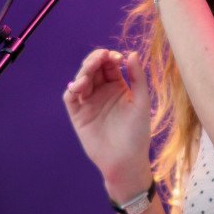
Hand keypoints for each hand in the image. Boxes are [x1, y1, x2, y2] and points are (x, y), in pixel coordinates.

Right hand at [63, 49, 152, 198]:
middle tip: (101, 57)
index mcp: (119, 86)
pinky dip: (73, 88)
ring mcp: (89, 103)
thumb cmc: (138, 133)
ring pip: (81, 79)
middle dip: (95, 60)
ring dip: (84, 71)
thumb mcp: (142, 102)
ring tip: (90, 69)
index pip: (110, 65)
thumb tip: (131, 53)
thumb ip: (137, 78)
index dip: (110, 57)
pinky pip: (71, 98)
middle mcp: (102, 92)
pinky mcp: (78, 115)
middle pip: (93, 68)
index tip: (116, 57)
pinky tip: (80, 85)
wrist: (126, 161)